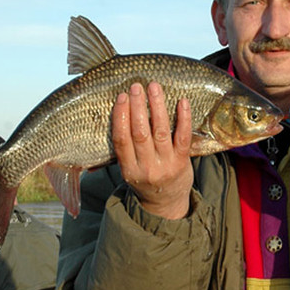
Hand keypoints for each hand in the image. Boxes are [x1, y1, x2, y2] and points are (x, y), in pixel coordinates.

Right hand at [112, 82, 192, 218]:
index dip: (120, 117)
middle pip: (140, 133)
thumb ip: (121, 150)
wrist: (166, 203)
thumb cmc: (144, 179)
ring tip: (154, 87)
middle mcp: (146, 167)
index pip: (121, 140)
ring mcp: (166, 164)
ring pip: (161, 131)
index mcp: (128, 169)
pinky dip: (183, 118)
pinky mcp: (182, 161)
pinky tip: (182, 102)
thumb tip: (106, 122)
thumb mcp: (127, 170)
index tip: (121, 97)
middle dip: (138, 107)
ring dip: (157, 106)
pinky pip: (183, 137)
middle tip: (136, 86)